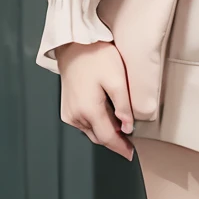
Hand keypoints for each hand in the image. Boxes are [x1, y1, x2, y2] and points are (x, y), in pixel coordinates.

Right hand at [56, 41, 134, 159]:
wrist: (75, 44)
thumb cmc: (95, 57)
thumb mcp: (118, 80)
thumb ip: (124, 107)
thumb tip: (128, 127)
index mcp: (88, 110)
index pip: (108, 138)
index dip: (121, 148)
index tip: (131, 154)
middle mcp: (75, 115)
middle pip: (99, 137)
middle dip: (115, 141)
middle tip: (130, 141)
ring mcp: (69, 112)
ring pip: (91, 131)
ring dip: (105, 132)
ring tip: (120, 125)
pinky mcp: (67, 107)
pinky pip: (84, 123)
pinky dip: (96, 124)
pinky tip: (106, 115)